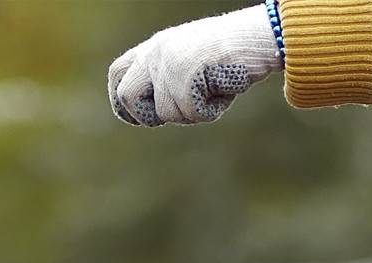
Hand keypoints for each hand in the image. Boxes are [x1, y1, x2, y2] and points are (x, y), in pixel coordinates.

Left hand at [108, 6, 279, 126]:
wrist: (254, 36)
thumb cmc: (229, 52)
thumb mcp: (190, 60)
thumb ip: (168, 78)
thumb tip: (156, 111)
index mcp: (154, 47)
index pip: (118, 74)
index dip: (121, 102)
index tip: (137, 118)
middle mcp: (156, 54)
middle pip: (127, 96)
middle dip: (145, 116)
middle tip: (174, 113)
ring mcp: (168, 65)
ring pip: (167, 113)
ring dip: (191, 113)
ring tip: (212, 90)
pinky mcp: (184, 78)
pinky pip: (192, 114)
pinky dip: (211, 111)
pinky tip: (222, 90)